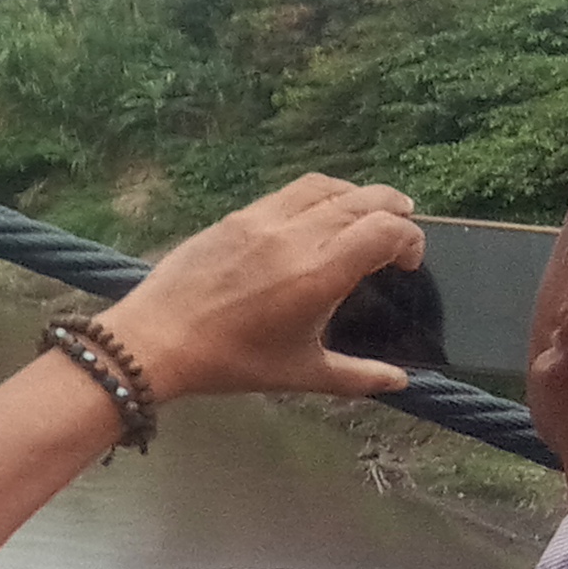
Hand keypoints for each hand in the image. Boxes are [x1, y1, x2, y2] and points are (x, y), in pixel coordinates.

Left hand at [101, 174, 427, 402]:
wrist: (156, 339)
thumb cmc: (231, 361)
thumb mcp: (300, 374)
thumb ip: (357, 377)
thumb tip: (398, 382)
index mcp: (320, 272)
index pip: (386, 230)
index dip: (411, 239)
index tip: (409, 262)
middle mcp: (296, 236)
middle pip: (364, 200)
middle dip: (395, 209)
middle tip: (403, 229)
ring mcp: (263, 220)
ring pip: (325, 187)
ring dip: (356, 195)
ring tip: (366, 214)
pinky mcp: (235, 216)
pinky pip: (288, 192)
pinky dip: (317, 195)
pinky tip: (317, 214)